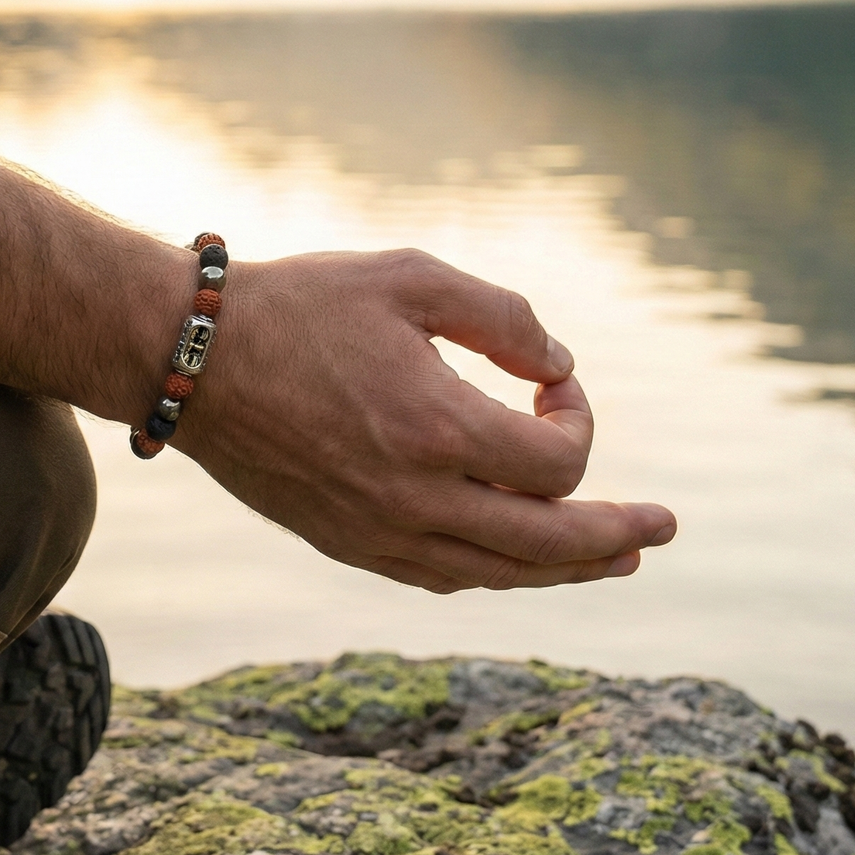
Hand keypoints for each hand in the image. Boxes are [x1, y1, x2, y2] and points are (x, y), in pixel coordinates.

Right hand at [177, 249, 675, 592]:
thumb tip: (560, 371)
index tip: (549, 386)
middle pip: (547, 545)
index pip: (557, 462)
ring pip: (498, 575)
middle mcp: (414, 499)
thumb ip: (504, 317)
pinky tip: (515, 561)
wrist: (191, 359)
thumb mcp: (410, 276)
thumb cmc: (299, 305)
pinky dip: (494, 572)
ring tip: (614, 561)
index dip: (577, 420)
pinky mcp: (345, 544)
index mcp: (437, 428)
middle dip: (615, 536)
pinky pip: (441, 578)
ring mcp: (376, 533)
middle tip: (663, 530)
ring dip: (565, 568)